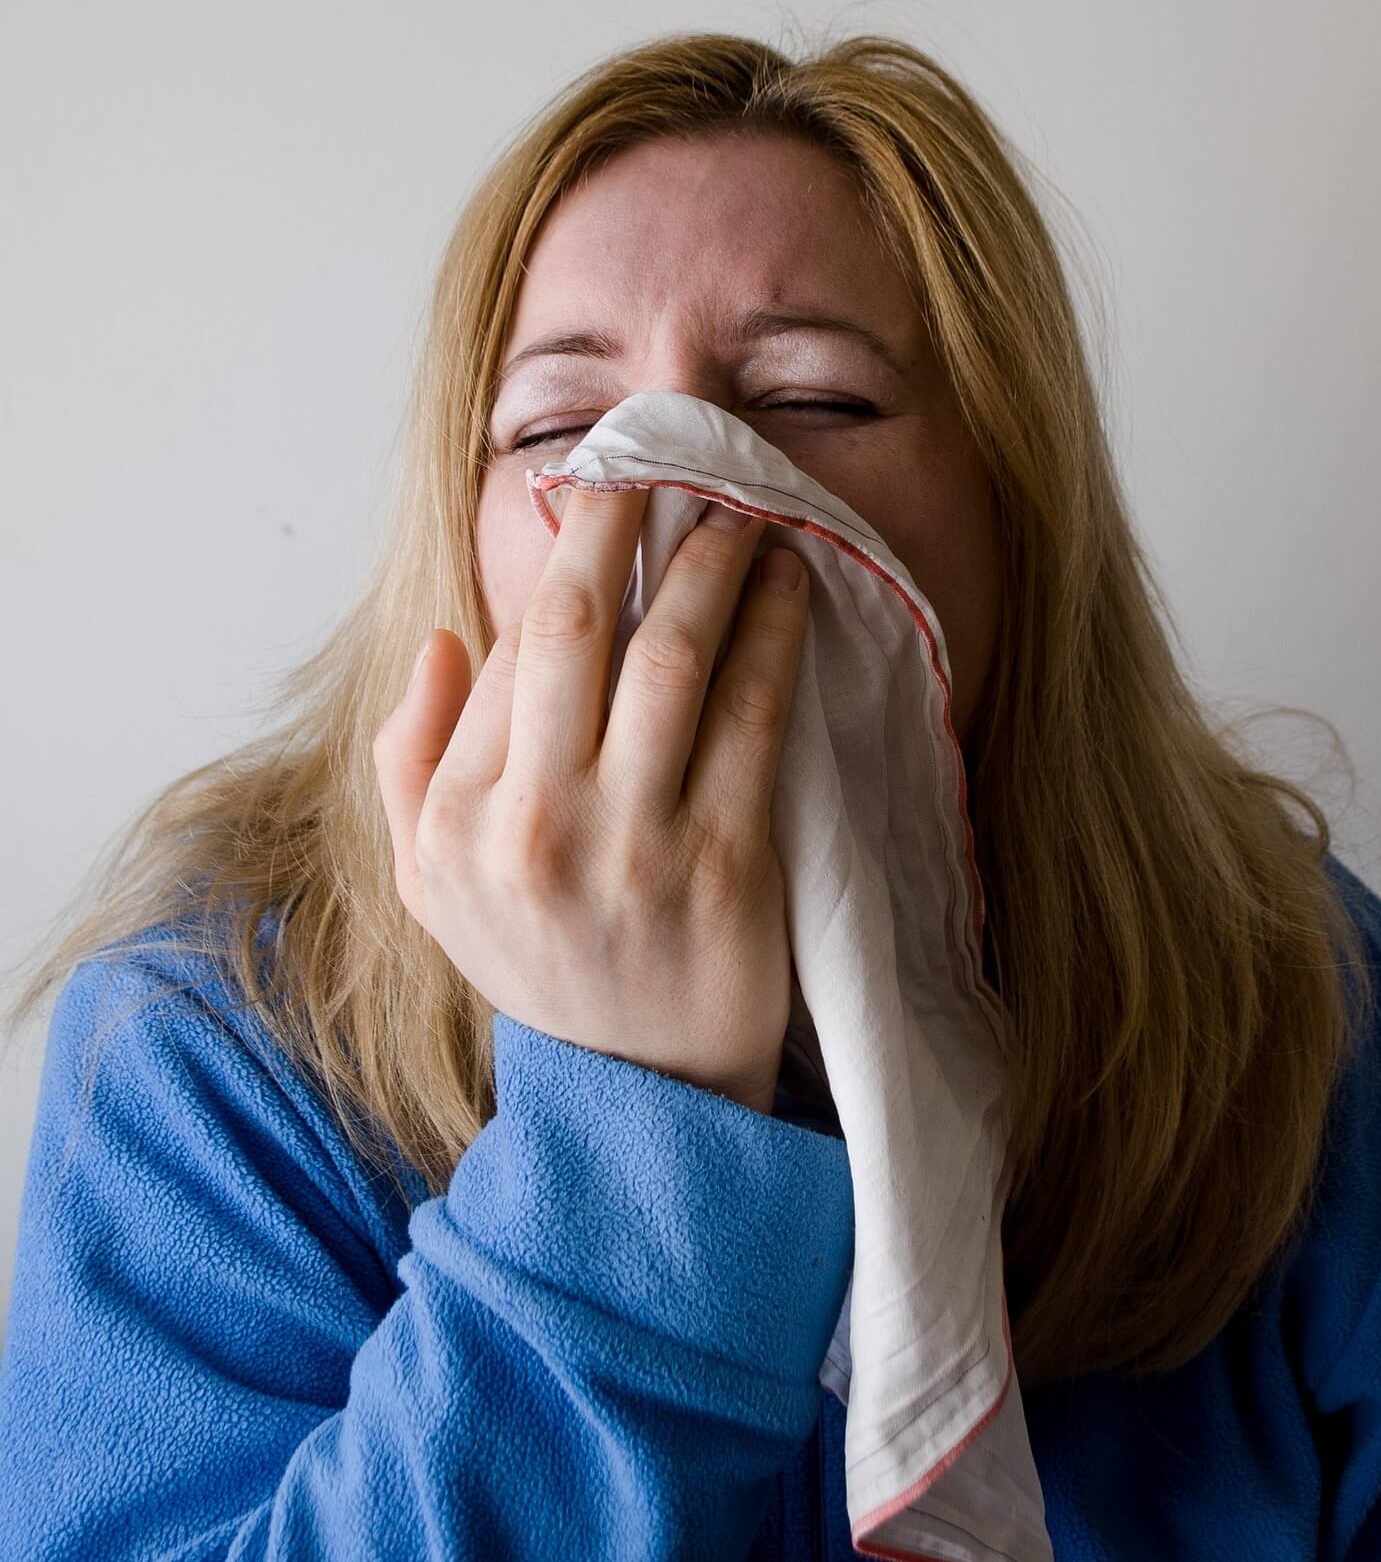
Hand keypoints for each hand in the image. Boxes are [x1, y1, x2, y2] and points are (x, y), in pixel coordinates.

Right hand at [372, 486, 810, 1113]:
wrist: (642, 1098)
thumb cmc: (540, 966)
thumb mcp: (429, 884)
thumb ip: (410, 758)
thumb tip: (448, 639)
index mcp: (458, 820)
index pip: (509, 655)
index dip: (562, 568)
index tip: (602, 507)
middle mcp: (536, 827)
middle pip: (578, 630)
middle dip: (623, 524)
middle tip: (663, 463)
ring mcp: (636, 847)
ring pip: (674, 657)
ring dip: (712, 565)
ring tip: (742, 515)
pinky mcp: (730, 866)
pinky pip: (754, 718)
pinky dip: (773, 637)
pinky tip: (789, 589)